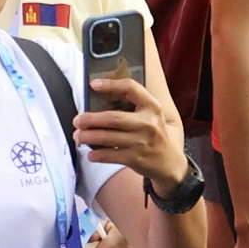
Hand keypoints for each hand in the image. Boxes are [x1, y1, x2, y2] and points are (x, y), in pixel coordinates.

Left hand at [75, 71, 186, 188]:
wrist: (170, 163)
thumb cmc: (155, 134)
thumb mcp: (152, 116)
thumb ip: (134, 105)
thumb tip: (101, 98)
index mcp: (152, 107)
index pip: (131, 88)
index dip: (111, 84)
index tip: (93, 84)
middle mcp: (148, 123)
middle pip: (113, 118)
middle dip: (90, 119)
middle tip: (77, 120)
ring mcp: (142, 142)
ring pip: (107, 138)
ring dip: (88, 137)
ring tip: (78, 136)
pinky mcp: (136, 159)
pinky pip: (110, 156)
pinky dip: (97, 155)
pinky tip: (90, 154)